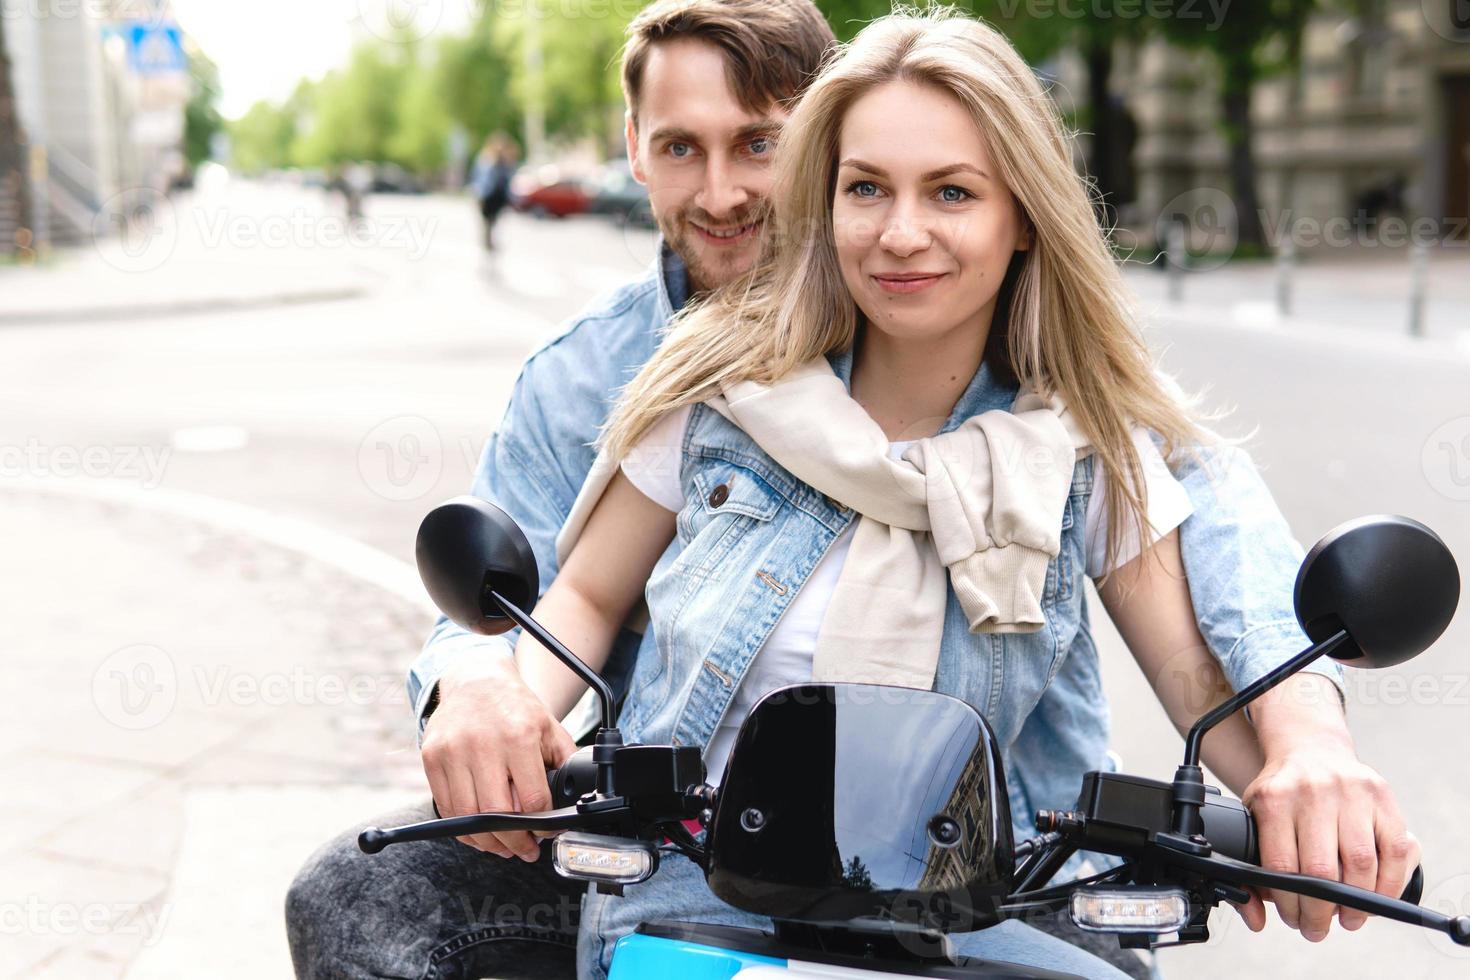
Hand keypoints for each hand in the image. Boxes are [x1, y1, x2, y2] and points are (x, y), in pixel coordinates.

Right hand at [419, 656, 578, 860]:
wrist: (476, 679)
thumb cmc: (515, 707)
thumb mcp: (549, 727)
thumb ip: (564, 761)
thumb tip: (578, 798)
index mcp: (518, 736)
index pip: (533, 799)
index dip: (543, 825)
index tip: (548, 833)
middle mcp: (482, 744)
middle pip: (497, 814)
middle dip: (515, 842)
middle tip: (527, 851)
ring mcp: (452, 751)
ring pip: (468, 818)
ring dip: (488, 842)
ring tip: (504, 847)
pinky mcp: (431, 758)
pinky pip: (446, 808)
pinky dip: (464, 829)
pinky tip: (480, 833)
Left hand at [1237, 677, 1419, 939]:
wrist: (1311, 749)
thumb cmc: (1282, 794)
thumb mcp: (1254, 818)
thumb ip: (1250, 867)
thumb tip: (1255, 918)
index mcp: (1274, 799)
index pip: (1281, 866)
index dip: (1290, 904)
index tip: (1294, 920)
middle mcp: (1313, 792)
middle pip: (1321, 870)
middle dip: (1322, 912)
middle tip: (1319, 928)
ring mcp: (1352, 793)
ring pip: (1361, 864)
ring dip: (1358, 904)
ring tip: (1348, 918)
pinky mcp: (1383, 798)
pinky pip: (1397, 851)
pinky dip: (1390, 883)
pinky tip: (1376, 897)